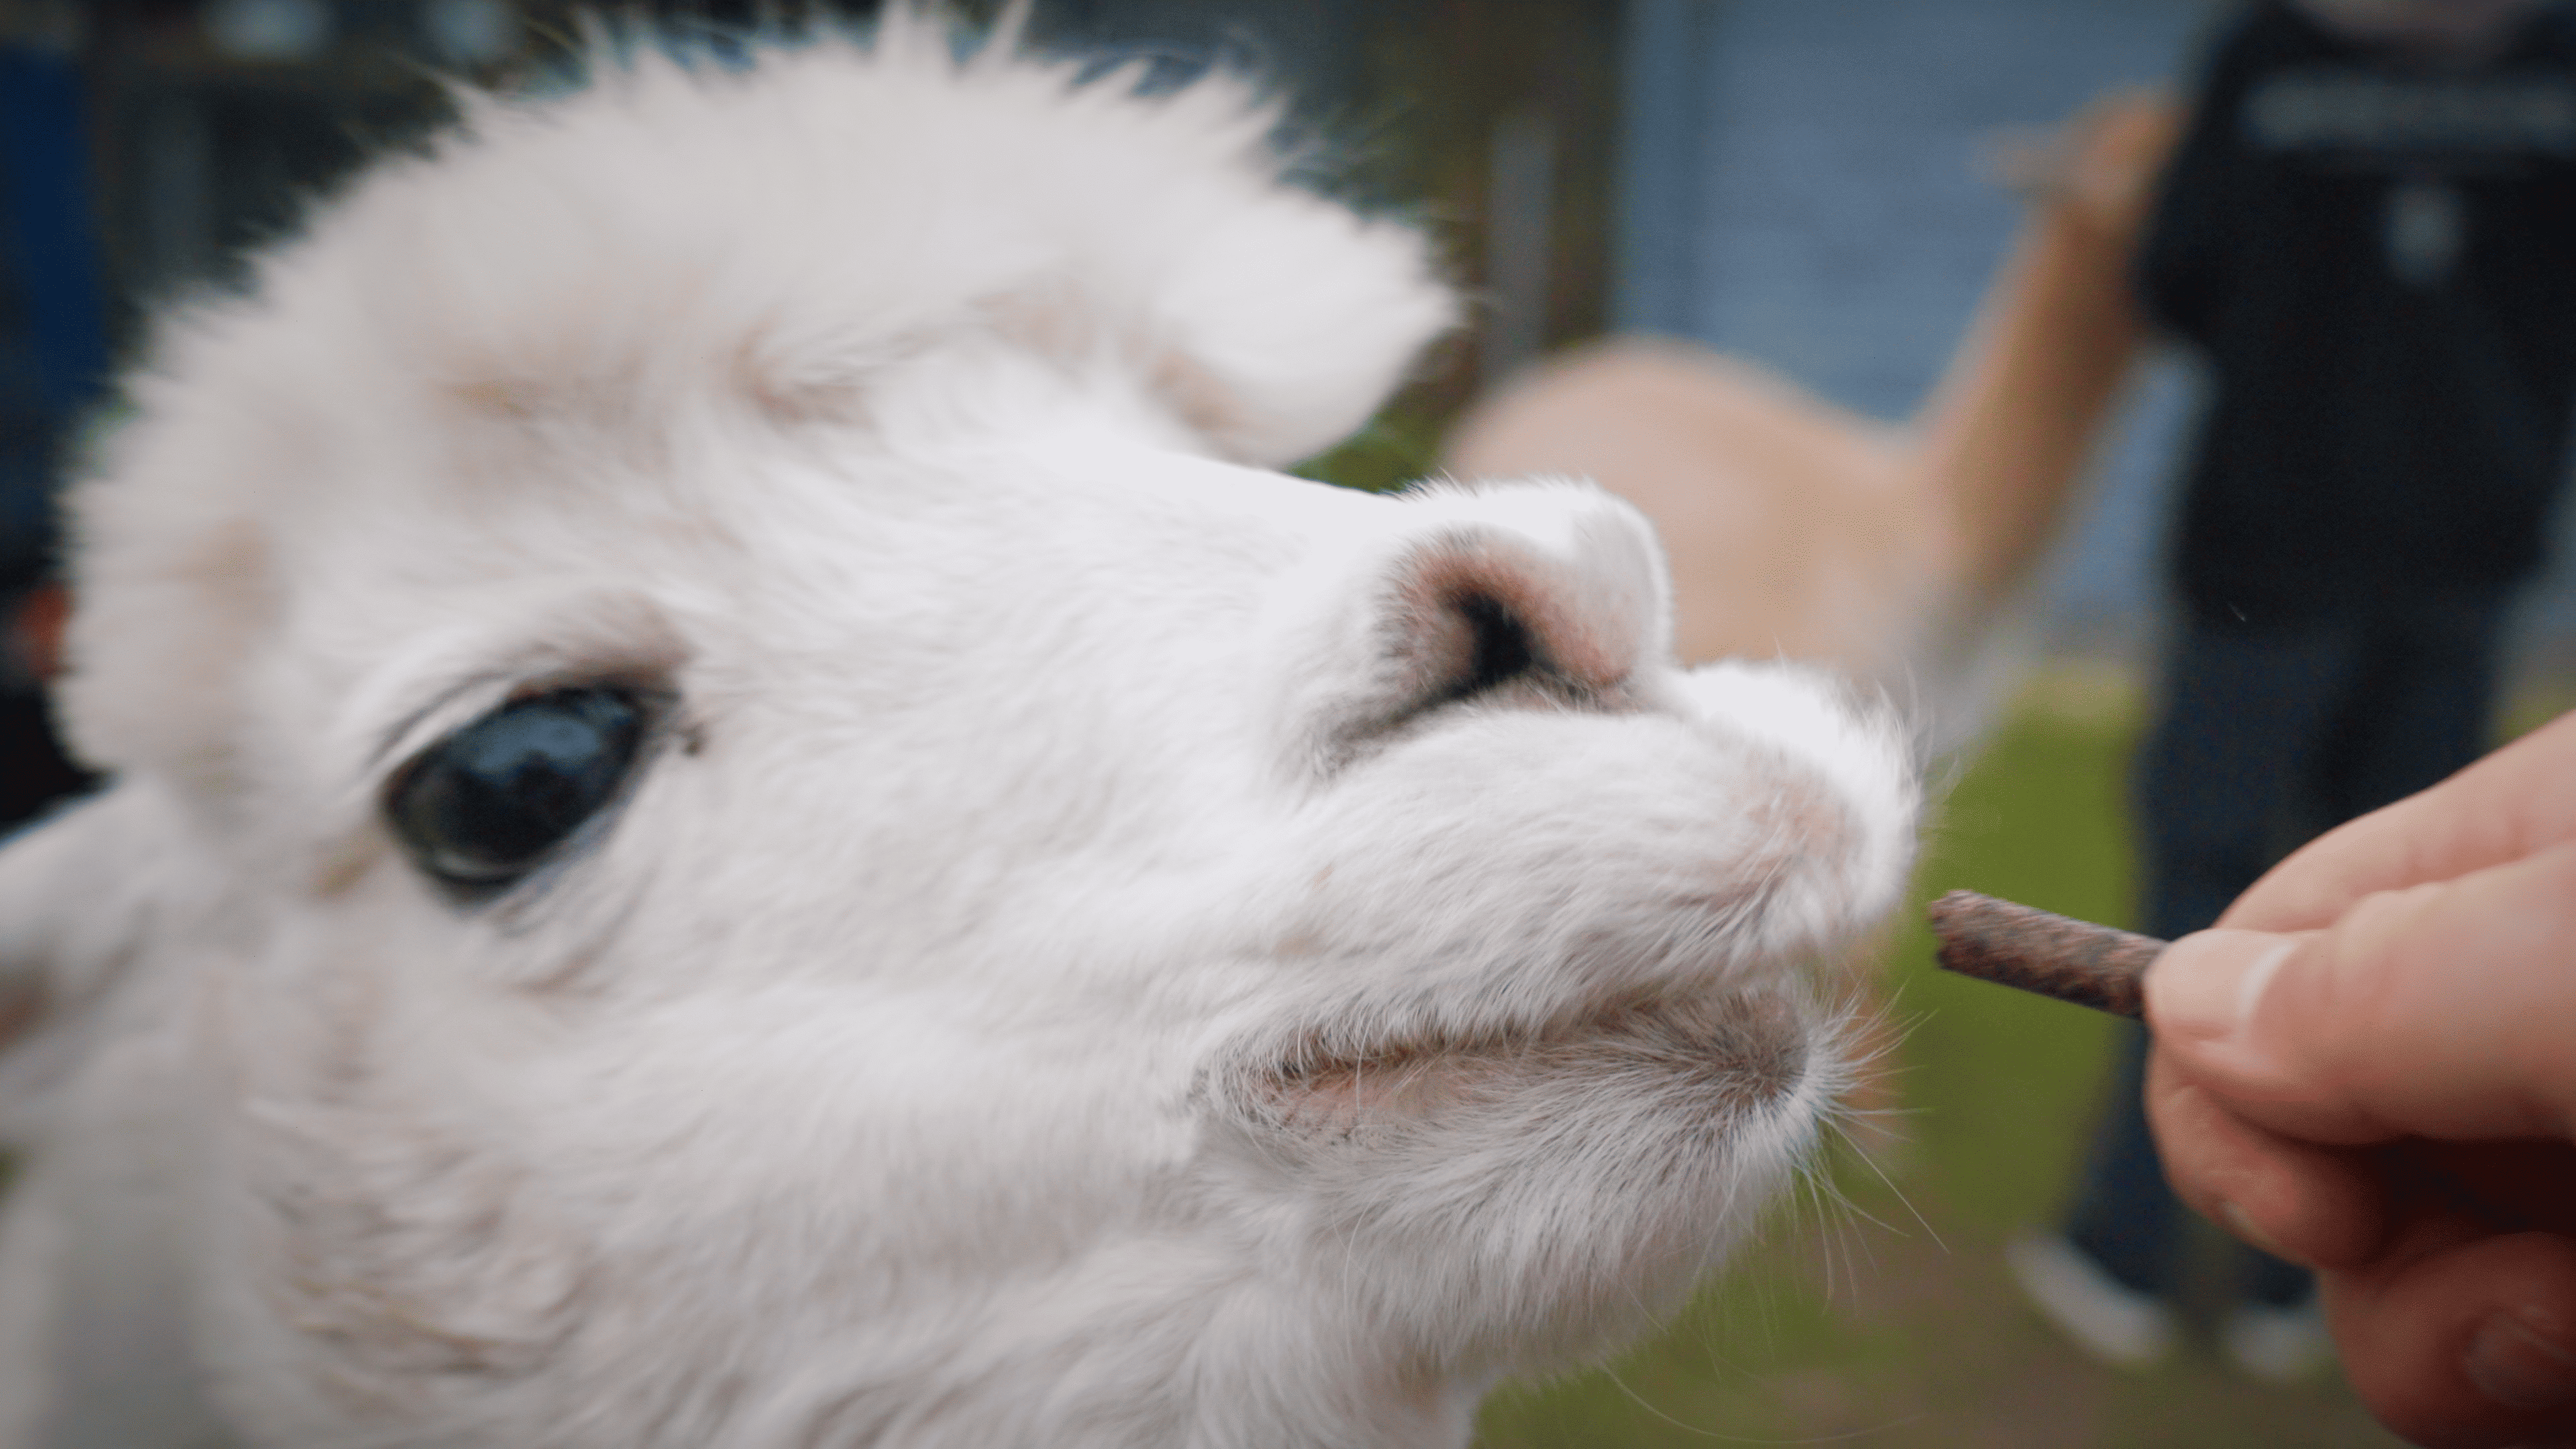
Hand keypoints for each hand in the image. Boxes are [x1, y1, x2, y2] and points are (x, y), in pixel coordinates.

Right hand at [2142, 710, 2575, 1447]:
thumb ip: (2387, 977)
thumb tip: (2183, 1010)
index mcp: (2531, 862)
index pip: (2264, 956)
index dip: (2230, 1093)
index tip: (2323, 1217)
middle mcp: (2550, 1000)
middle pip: (2327, 1132)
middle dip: (2371, 1254)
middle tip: (2533, 1318)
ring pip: (2427, 1272)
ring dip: (2467, 1350)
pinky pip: (2521, 1357)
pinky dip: (2535, 1391)